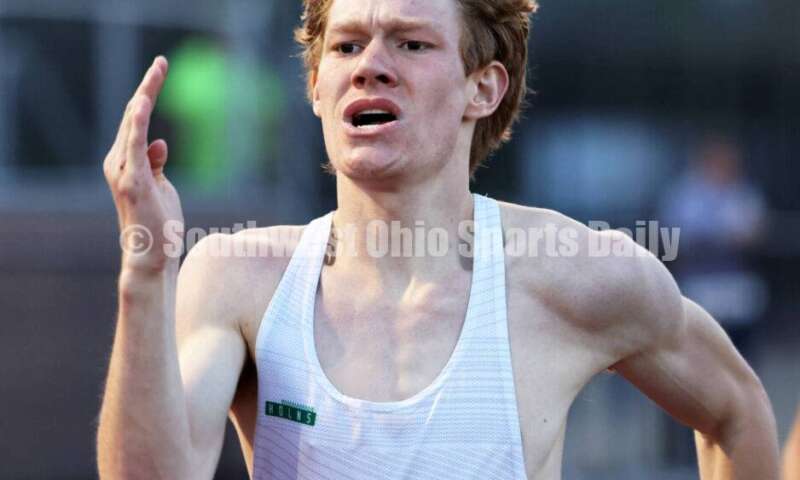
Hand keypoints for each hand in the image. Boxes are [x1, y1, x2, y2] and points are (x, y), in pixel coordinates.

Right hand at [103, 56, 183, 273]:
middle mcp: (118, 162)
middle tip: (162, 62)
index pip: (136, 121)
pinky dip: (137, 123)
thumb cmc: (158, 224)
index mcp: (126, 162)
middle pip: (133, 116)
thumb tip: (159, 141)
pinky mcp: (133, 181)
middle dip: (148, 87)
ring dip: (145, 95)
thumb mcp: (161, 187)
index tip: (161, 71)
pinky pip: (133, 145)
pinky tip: (143, 103)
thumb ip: (156, 163)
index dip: (147, 95)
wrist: (151, 256)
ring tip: (157, 71)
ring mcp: (123, 171)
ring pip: (133, 124)